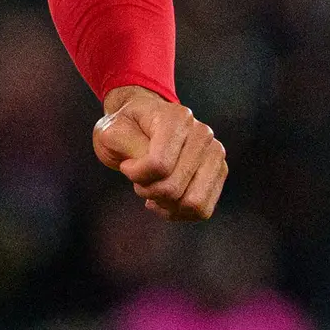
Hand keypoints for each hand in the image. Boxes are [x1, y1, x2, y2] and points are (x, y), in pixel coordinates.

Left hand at [94, 85, 224, 220]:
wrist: (141, 126)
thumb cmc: (125, 129)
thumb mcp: (111, 133)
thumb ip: (128, 147)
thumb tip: (158, 168)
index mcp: (177, 118)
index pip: (159, 165)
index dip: (136, 175)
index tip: (127, 165)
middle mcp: (202, 133)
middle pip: (174, 188)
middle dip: (148, 191)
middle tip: (139, 179)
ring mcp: (214, 153)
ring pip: (193, 203)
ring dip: (166, 204)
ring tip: (153, 189)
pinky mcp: (219, 172)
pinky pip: (202, 210)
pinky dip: (179, 212)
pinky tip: (164, 201)